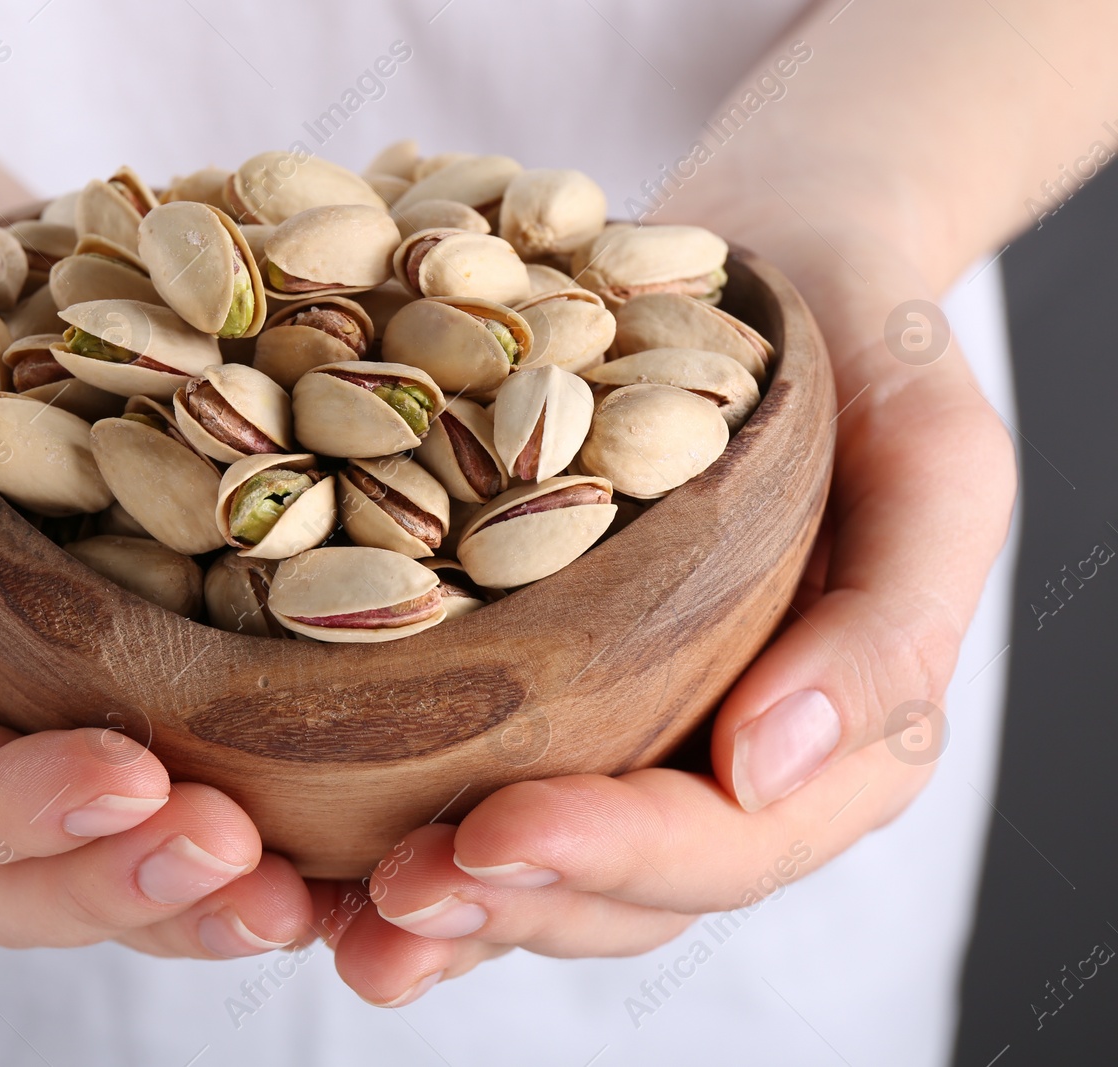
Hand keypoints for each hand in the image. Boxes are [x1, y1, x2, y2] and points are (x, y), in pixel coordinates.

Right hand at [0, 205, 313, 958]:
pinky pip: (225, 799)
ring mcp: (80, 726)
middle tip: (240, 859)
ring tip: (309, 895)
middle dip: (130, 886)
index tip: (130, 776)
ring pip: (128, 869)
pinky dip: (287, 845)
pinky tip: (361, 851)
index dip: (18, 810)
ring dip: (212, 902)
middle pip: (30, 879)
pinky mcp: (179, 700)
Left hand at [326, 204, 1017, 1004]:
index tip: (497, 832)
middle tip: (395, 898)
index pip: (728, 841)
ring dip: (443, 902)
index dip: (614, 854)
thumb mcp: (935, 466)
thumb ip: (888, 630)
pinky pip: (474, 776)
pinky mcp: (547, 683)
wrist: (782, 259)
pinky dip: (397, 823)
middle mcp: (727, 763)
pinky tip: (317, 852)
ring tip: (343, 918)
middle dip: (507, 902)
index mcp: (839, 745)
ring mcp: (632, 731)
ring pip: (540, 865)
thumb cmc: (876, 356)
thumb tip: (764, 771)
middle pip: (620, 888)